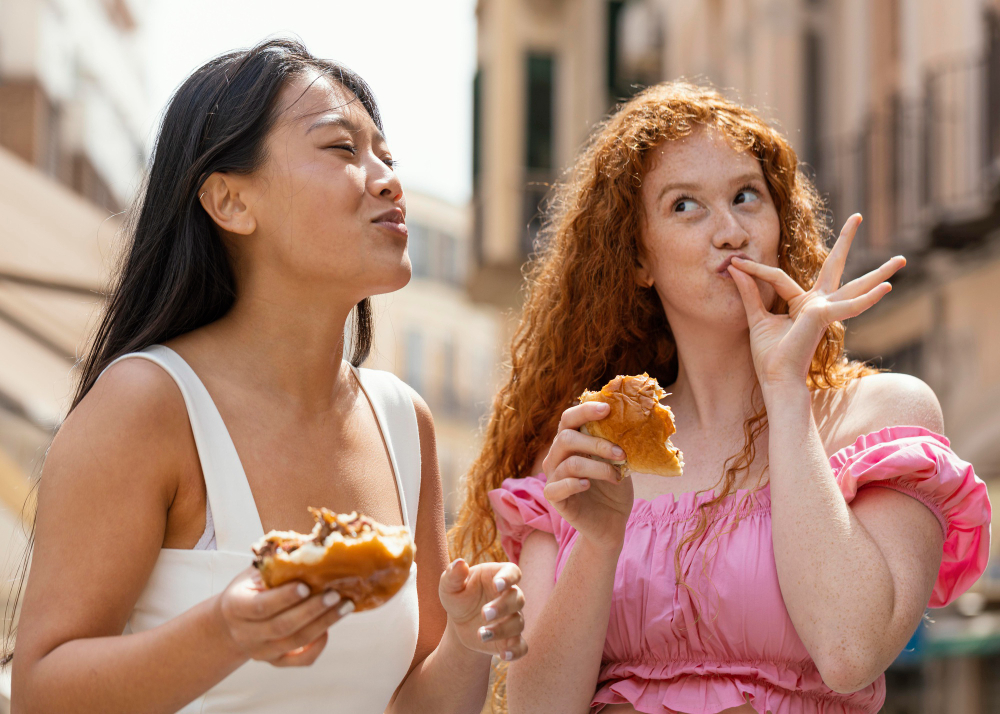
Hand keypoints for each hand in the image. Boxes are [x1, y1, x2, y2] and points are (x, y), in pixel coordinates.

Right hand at [215, 567, 352, 666]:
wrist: (231, 622)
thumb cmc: (249, 589)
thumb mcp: (254, 573)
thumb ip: (275, 564)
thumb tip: (311, 545)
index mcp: (236, 606)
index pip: (260, 606)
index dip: (284, 597)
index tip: (307, 586)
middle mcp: (246, 633)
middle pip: (282, 626)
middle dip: (312, 610)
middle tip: (336, 594)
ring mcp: (261, 651)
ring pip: (295, 642)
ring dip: (323, 623)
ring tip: (345, 606)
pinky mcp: (275, 661)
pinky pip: (300, 660)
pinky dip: (318, 645)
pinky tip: (330, 627)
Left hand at [439, 559, 527, 660]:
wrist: (460, 622)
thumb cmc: (458, 597)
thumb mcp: (449, 586)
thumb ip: (453, 575)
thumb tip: (459, 563)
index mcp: (497, 577)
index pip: (512, 572)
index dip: (509, 578)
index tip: (498, 585)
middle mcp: (510, 596)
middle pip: (518, 598)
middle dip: (503, 607)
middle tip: (484, 614)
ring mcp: (512, 618)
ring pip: (518, 623)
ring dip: (502, 630)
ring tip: (481, 634)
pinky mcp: (511, 639)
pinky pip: (521, 646)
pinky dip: (516, 651)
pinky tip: (503, 655)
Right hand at [541, 401, 633, 551]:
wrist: (611, 524)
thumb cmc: (613, 489)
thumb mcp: (618, 462)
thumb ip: (616, 443)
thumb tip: (632, 421)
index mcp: (571, 442)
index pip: (569, 418)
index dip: (585, 410)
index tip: (608, 408)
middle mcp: (557, 456)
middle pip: (566, 438)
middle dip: (597, 443)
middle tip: (621, 453)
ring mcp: (553, 476)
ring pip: (570, 463)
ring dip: (598, 467)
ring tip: (616, 476)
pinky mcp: (554, 497)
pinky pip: (558, 486)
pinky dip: (575, 483)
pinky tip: (589, 485)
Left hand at [727, 214, 903, 388]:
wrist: (776, 379)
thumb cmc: (769, 356)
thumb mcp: (756, 318)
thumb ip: (749, 293)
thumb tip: (735, 268)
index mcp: (802, 304)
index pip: (778, 277)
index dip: (754, 269)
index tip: (734, 262)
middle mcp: (818, 304)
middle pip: (834, 266)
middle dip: (844, 241)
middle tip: (857, 216)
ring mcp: (825, 310)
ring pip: (855, 285)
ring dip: (878, 273)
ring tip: (901, 260)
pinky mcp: (826, 317)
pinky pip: (849, 305)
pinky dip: (868, 298)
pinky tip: (887, 288)